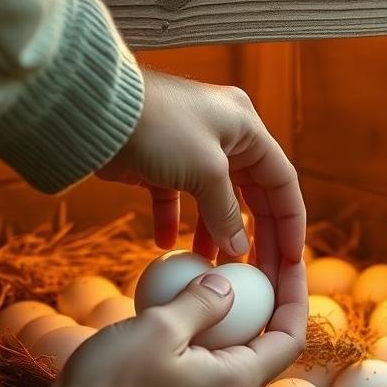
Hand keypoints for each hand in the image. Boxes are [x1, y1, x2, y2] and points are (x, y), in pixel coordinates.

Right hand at [39, 261, 306, 386]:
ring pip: (231, 359)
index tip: (289, 258)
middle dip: (264, 302)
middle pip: (264, 346)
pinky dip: (201, 340)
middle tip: (250, 261)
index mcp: (237, 384)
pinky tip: (175, 313)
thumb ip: (203, 302)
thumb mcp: (159, 328)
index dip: (296, 294)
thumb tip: (227, 284)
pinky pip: (203, 372)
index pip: (290, 336)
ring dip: (229, 320)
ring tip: (214, 278)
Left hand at [98, 69, 305, 283]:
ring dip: (214, 234)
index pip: (282, 182)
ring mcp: (192, 148)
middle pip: (252, 195)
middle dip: (254, 236)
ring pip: (214, 200)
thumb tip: (239, 248)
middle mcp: (225, 135)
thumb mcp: (205, 170)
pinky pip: (177, 198)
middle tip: (256, 276)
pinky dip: (176, 222)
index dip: (290, 222)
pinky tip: (167, 246)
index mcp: (247, 127)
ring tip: (210, 268)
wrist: (94, 110)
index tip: (292, 260)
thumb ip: (226, 212)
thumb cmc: (159, 128)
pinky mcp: (160, 162)